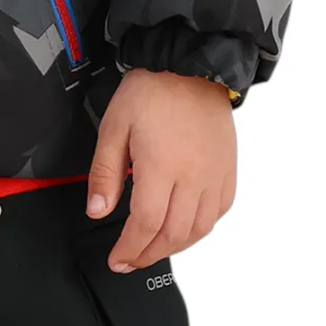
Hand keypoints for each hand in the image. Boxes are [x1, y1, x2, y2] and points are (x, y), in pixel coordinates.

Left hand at [86, 68, 235, 272]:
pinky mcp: (227, 170)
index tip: (117, 258)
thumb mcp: (114, 125)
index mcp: (161, 166)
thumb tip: (97, 210)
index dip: (130, 249)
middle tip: (131, 259)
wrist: (188, 65)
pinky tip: (185, 227)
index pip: (146, 225)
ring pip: (199, 230)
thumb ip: (105, 172)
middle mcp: (193, 177)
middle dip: (149, 254)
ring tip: (153, 248)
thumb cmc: (151, 90)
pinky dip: (201, 229)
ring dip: (174, 247)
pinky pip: (218, 212)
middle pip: (173, 235)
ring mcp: (214, 175)